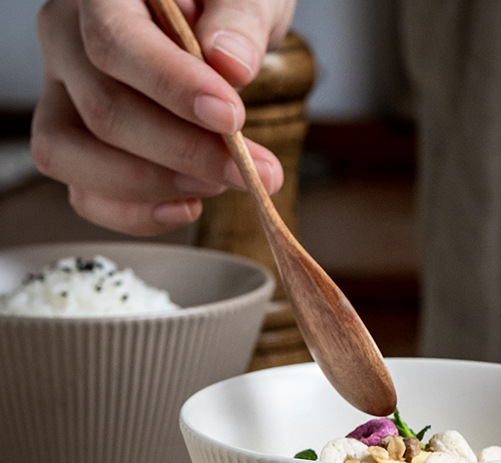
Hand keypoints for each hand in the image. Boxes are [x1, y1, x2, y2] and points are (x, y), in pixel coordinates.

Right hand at [31, 0, 294, 234]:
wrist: (216, 30)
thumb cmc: (225, 7)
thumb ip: (240, 19)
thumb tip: (230, 62)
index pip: (115, 44)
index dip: (171, 88)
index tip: (230, 118)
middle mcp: (67, 44)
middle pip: (103, 112)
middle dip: (184, 153)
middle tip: (248, 171)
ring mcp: (64, 99)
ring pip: (73, 158)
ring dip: (154, 187)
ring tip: (220, 184)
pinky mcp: (77, 149)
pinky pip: (85, 195)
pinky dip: (136, 214)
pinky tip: (188, 206)